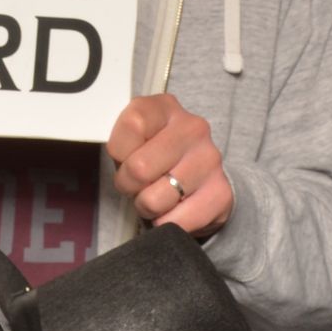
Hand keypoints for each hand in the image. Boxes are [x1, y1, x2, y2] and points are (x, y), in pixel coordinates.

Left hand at [108, 92, 235, 236]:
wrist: (200, 180)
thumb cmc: (153, 157)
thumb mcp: (133, 140)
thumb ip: (120, 142)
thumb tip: (111, 155)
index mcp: (165, 107)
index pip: (133, 125)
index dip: (119, 151)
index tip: (125, 157)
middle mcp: (193, 128)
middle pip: (139, 168)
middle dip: (128, 185)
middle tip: (137, 185)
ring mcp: (210, 160)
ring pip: (154, 200)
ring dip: (147, 207)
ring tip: (155, 195)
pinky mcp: (220, 193)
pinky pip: (175, 222)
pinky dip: (166, 223)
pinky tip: (173, 210)